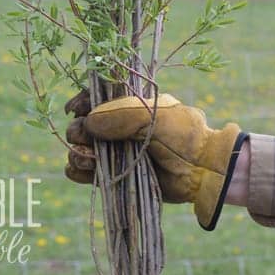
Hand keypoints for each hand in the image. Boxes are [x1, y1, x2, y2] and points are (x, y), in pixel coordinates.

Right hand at [65, 89, 245, 229]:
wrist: (202, 169)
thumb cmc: (181, 134)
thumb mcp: (151, 114)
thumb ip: (118, 115)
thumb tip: (87, 122)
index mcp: (128, 105)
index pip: (96, 98)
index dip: (81, 101)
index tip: (72, 109)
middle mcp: (119, 128)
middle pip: (84, 125)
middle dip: (78, 130)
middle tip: (85, 137)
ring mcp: (117, 152)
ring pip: (82, 149)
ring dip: (77, 153)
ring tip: (87, 158)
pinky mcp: (117, 176)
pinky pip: (88, 174)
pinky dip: (79, 172)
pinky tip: (83, 170)